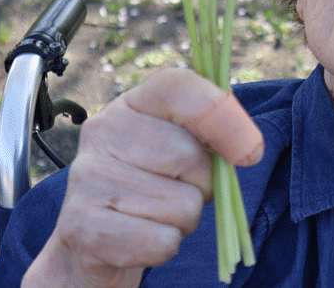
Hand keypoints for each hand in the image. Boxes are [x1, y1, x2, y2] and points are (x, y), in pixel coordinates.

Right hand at [23, 68, 263, 287]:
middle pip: (189, 156)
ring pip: (181, 205)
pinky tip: (142, 238)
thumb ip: (214, 133)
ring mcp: (86, 177)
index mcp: (132, 103)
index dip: (222, 115)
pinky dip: (164, 247)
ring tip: (156, 215)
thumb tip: (248, 147)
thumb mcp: (182, 148)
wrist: (96, 240)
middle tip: (178, 191)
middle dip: (202, 185)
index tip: (251, 151)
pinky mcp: (82, 226)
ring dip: (184, 220)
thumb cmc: (155, 185)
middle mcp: (103, 131)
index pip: (178, 86)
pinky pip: (162, 242)